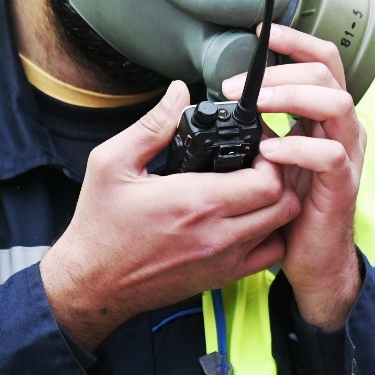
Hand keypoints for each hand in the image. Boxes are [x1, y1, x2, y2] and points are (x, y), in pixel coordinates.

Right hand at [39, 80, 300, 349]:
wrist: (90, 283)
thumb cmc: (100, 224)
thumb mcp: (112, 163)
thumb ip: (152, 125)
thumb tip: (179, 91)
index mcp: (195, 202)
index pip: (267, 179)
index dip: (271, 155)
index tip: (255, 143)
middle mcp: (217, 235)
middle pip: (284, 202)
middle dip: (280, 175)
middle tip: (259, 160)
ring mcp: (223, 261)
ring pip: (281, 228)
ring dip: (277, 202)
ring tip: (256, 184)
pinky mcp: (222, 278)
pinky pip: (269, 256)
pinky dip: (270, 233)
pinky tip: (250, 216)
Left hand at [223, 25, 365, 330]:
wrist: (311, 260)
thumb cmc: (290, 204)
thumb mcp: (273, 153)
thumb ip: (261, 122)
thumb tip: (228, 95)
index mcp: (325, 115)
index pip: (323, 61)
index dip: (297, 40)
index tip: (261, 32)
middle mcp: (342, 129)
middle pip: (327, 74)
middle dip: (282, 69)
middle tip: (239, 85)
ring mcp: (346, 156)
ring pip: (336, 104)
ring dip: (293, 97)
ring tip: (255, 106)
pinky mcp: (341, 187)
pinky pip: (329, 156)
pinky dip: (297, 147)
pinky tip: (269, 152)